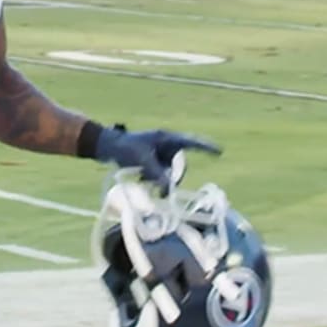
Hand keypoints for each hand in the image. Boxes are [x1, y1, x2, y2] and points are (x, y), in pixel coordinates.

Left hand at [96, 125, 221, 188]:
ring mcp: (159, 153)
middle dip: (171, 177)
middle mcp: (166, 145)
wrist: (106, 146)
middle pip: (179, 165)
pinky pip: (159, 174)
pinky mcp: (152, 161)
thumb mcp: (142, 161)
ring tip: (143, 179)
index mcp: (166, 138)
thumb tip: (169, 187)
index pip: (191, 142)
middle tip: (160, 186)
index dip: (206, 147)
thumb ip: (157, 173)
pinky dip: (153, 179)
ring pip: (169, 172)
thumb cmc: (125, 147)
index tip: (220, 152)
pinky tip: (140, 178)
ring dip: (159, 179)